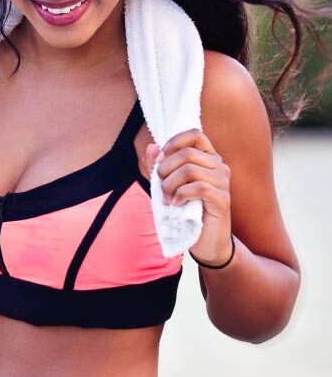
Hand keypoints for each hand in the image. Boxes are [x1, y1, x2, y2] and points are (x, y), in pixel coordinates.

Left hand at [145, 129, 232, 265]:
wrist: (206, 241)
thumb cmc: (186, 210)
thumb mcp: (168, 185)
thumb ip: (159, 166)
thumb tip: (152, 146)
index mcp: (208, 158)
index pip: (194, 134)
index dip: (174, 143)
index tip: (160, 160)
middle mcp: (219, 166)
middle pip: (187, 153)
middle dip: (166, 169)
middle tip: (160, 186)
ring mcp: (223, 182)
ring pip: (190, 169)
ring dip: (170, 184)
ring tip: (167, 198)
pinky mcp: (222, 199)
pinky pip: (198, 187)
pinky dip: (181, 195)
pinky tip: (176, 204)